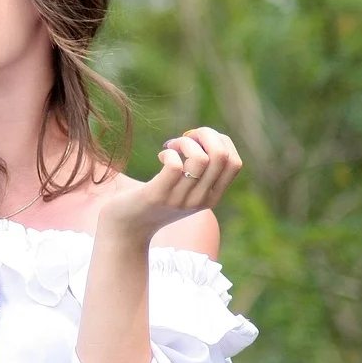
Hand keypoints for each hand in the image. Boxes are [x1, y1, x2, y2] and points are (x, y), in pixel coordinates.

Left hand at [100, 126, 242, 239]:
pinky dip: (169, 154)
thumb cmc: (155, 200)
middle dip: (206, 134)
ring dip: (185, 142)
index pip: (235, 162)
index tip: (199, 140)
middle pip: (221, 155)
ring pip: (201, 158)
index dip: (220, 141)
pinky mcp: (158, 195)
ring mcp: (181, 199)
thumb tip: (204, 135)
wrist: (126, 228)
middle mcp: (201, 200)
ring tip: (171, 148)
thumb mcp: (185, 189)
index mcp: (213, 197)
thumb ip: (199, 170)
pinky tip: (161, 157)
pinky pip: (175, 166)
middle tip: (185, 137)